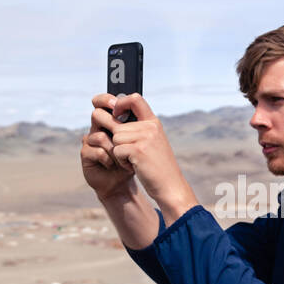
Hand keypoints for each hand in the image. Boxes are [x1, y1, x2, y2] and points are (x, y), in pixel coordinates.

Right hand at [81, 94, 136, 202]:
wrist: (124, 182)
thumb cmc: (132, 160)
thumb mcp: (140, 140)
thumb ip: (138, 122)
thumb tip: (138, 103)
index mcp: (110, 121)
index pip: (102, 102)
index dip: (106, 99)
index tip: (117, 105)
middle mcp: (98, 129)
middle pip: (96, 114)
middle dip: (109, 122)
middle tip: (119, 129)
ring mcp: (90, 142)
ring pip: (98, 135)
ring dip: (114, 148)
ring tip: (123, 158)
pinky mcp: (86, 155)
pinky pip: (96, 151)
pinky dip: (108, 159)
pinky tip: (114, 165)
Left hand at [100, 93, 198, 223]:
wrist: (170, 186)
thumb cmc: (158, 166)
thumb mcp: (153, 142)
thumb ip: (138, 129)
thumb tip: (112, 117)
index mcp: (153, 122)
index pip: (134, 98)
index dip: (120, 102)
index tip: (114, 113)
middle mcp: (150, 126)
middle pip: (116, 124)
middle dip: (114, 137)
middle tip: (123, 148)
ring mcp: (145, 137)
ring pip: (115, 138)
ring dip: (119, 152)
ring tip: (133, 160)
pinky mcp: (138, 150)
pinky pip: (116, 150)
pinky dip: (121, 161)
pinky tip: (133, 166)